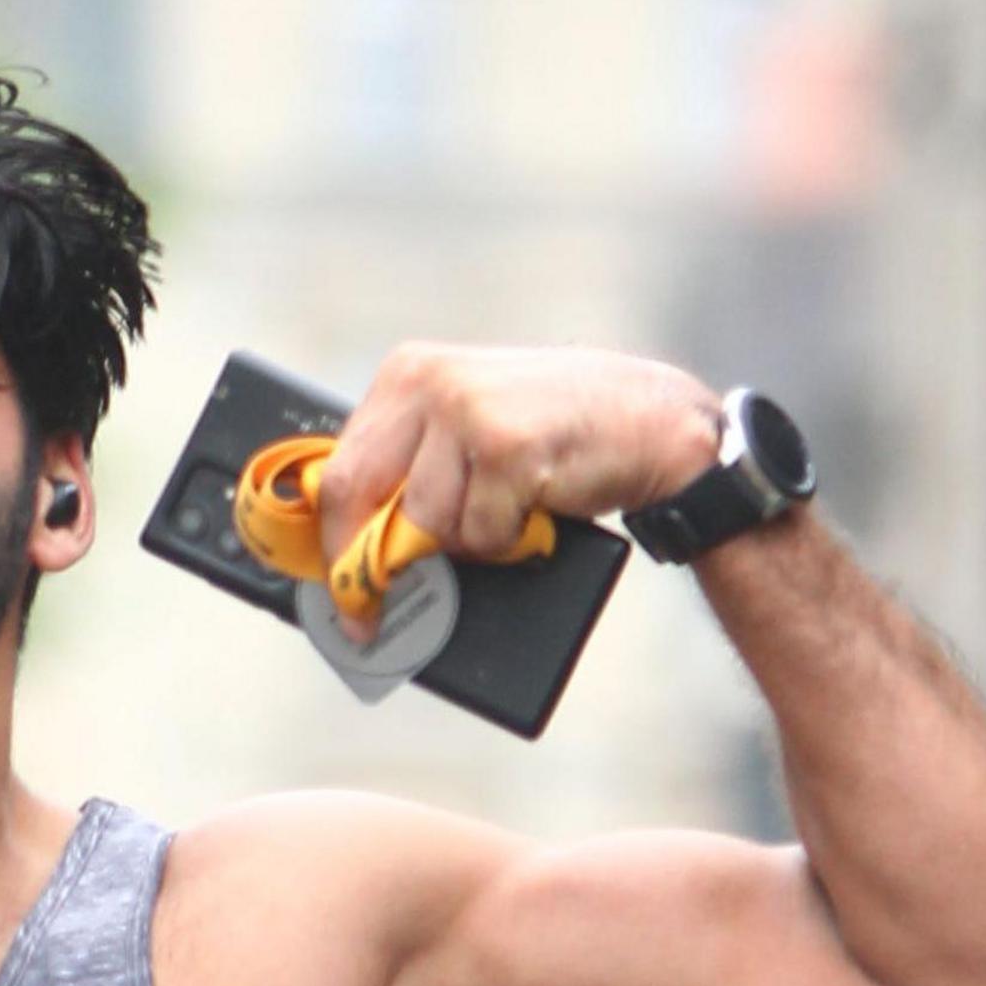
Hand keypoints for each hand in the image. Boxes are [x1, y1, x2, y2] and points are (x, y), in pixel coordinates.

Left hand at [315, 344, 721, 565]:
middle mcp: (429, 381)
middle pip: (360, 495)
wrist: (653, 423)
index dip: (332, 541)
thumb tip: (351, 545)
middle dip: (366, 564)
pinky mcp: (507, 447)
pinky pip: (479, 533)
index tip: (338, 594)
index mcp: (407, 373)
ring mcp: (468, 410)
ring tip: (506, 511)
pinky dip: (506, 541)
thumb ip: (411, 467)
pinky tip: (535, 505)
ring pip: (427, 523)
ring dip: (468, 542)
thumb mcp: (468, 429)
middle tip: (370, 612)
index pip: (341, 469)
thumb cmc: (557, 434)